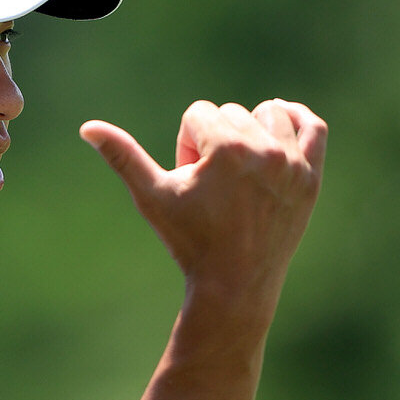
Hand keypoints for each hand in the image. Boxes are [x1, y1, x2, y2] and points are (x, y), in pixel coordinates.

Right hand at [80, 99, 326, 297]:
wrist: (234, 285)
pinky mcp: (311, 178)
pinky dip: (296, 121)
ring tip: (241, 169)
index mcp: (226, 148)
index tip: (192, 181)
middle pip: (231, 114)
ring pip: (268, 113)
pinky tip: (277, 134)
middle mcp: (264, 150)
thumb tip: (87, 128)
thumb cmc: (189, 239)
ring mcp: (292, 164)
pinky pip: (313, 127)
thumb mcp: (151, 196)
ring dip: (251, 132)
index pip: (198, 115)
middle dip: (215, 142)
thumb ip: (122, 156)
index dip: (186, 145)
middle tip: (214, 186)